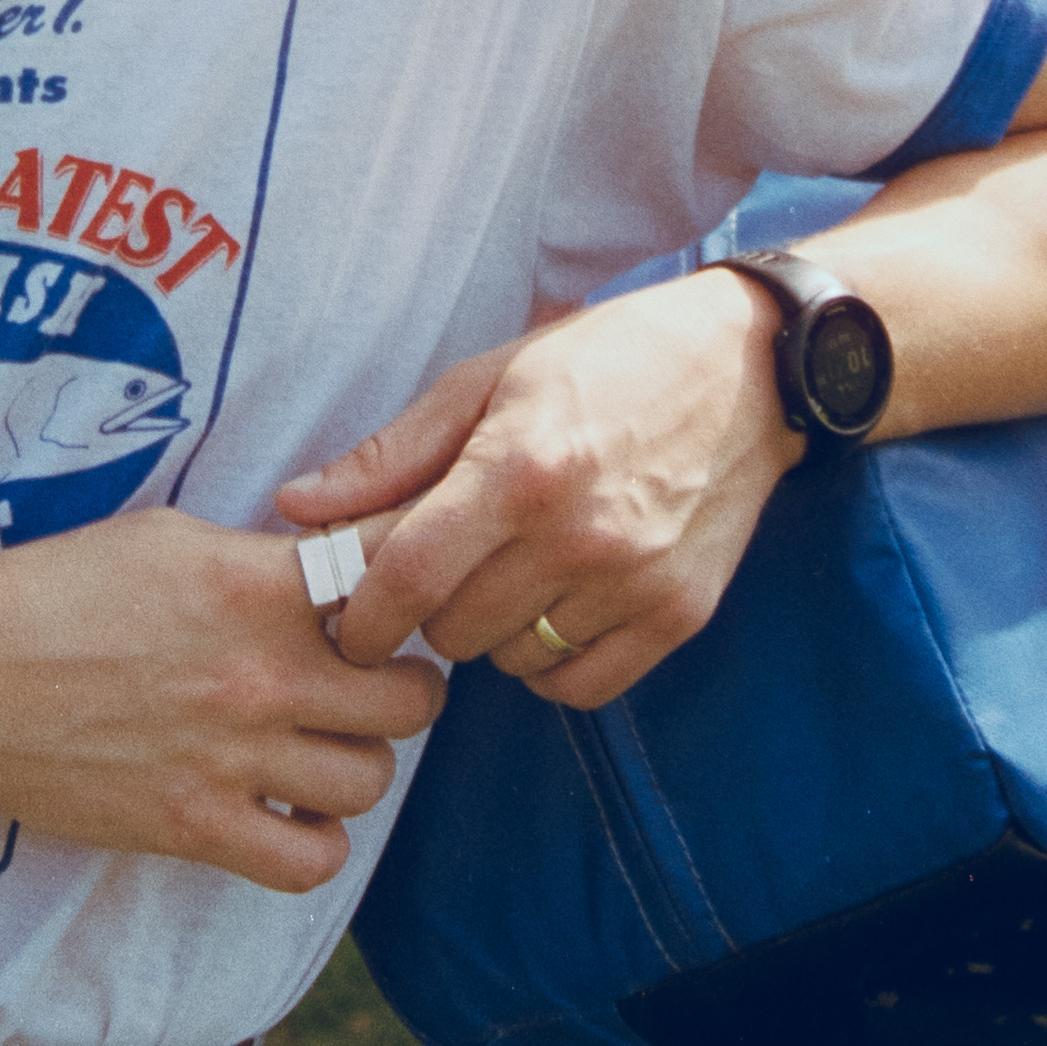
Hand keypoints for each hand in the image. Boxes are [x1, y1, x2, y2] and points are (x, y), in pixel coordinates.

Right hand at [0, 504, 448, 892]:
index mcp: (257, 584)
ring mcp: (231, 759)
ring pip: (372, 781)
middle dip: (405, 685)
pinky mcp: (195, 830)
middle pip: (412, 697)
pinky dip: (315, 841)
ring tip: (325, 745)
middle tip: (376, 681)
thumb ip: (264, 559)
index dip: (422, 580)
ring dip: (361, 763)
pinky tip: (289, 811)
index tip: (411, 592)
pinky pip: (310, 861)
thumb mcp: (172, 538)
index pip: (395, 572)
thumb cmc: (59, 589)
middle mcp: (260, 673)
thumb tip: (335, 570)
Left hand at [276, 274, 800, 712]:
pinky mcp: (679, 615)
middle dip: (430, 610)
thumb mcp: (489, 378)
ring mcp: (633, 581)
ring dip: (494, 631)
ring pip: (511, 660)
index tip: (347, 624)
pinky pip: (579, 685)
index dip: (359, 618)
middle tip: (448, 567)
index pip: (407, 580)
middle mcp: (576, 533)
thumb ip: (391, 455)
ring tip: (515, 570)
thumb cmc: (607, 360)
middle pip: (453, 630)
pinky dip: (552, 661)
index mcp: (517, 467)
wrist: (749, 368)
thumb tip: (297, 509)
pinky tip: (555, 608)